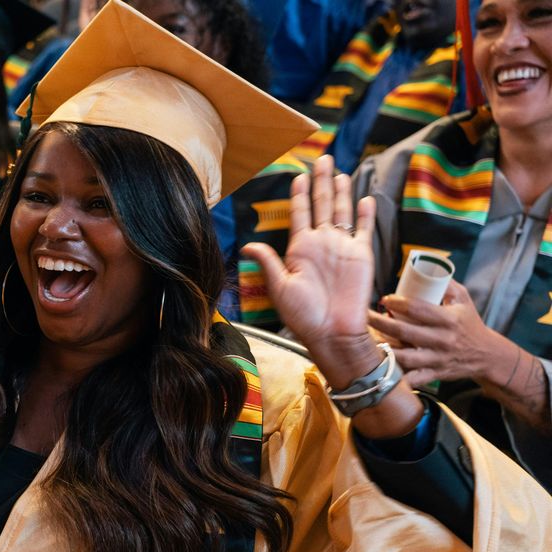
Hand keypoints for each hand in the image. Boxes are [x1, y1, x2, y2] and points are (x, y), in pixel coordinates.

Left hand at [243, 155, 422, 437]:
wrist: (332, 332)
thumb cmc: (303, 315)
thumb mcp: (280, 287)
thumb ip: (269, 261)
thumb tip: (247, 244)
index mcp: (300, 248)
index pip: (299, 213)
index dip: (299, 194)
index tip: (297, 175)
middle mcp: (322, 243)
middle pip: (322, 204)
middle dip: (321, 181)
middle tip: (322, 158)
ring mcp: (343, 247)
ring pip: (343, 211)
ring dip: (342, 191)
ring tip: (340, 171)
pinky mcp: (362, 255)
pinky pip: (364, 230)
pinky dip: (365, 214)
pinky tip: (365, 197)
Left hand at [370, 281, 510, 385]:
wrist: (486, 355)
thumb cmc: (469, 323)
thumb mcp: (464, 299)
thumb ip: (446, 283)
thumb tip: (425, 269)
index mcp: (449, 319)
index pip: (417, 308)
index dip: (397, 303)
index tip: (384, 299)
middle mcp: (442, 340)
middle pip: (404, 331)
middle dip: (380, 323)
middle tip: (363, 316)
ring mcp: (437, 359)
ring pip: (404, 356)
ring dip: (383, 349)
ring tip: (366, 340)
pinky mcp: (434, 374)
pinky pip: (411, 379)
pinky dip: (395, 377)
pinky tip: (380, 369)